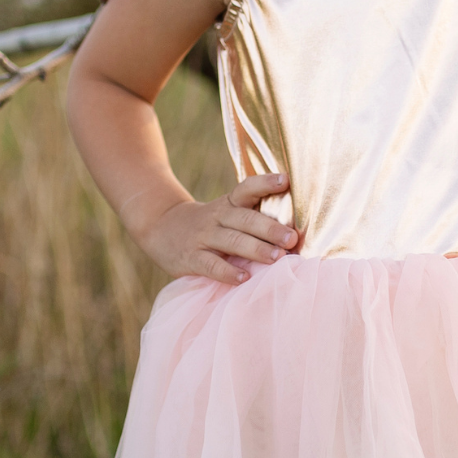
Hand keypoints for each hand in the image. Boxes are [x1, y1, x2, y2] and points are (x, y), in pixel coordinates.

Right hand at [134, 171, 295, 285]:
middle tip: (292, 238)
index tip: (285, 180)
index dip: (265, 183)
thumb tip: (296, 229)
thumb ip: (252, 216)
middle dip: (270, 228)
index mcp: (229, 203)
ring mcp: (203, 237)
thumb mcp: (226, 211)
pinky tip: (244, 277)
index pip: (247, 188)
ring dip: (256, 249)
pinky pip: (211, 265)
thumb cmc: (209, 224)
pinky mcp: (191, 258)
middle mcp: (217, 217)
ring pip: (231, 241)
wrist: (160, 228)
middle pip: (245, 219)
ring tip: (277, 257)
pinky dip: (227, 271)